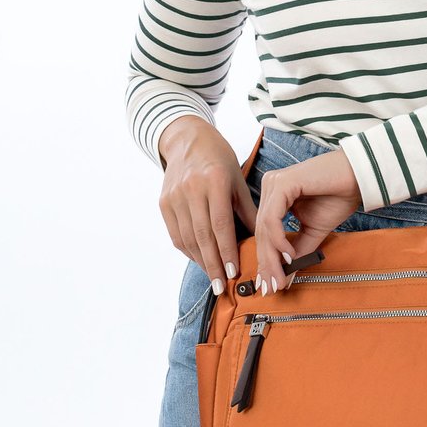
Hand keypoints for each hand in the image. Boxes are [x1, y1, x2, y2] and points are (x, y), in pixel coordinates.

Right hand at [157, 116, 257, 293]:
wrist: (187, 139)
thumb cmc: (219, 159)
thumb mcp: (238, 179)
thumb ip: (249, 210)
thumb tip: (263, 240)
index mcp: (214, 180)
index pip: (220, 223)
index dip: (226, 250)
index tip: (234, 271)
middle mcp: (191, 188)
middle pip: (202, 235)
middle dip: (213, 264)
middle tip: (222, 286)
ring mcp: (174, 196)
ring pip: (186, 237)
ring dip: (200, 261)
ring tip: (213, 277)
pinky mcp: (163, 202)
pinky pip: (176, 233)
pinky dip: (188, 250)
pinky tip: (200, 260)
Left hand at [254, 148, 362, 296]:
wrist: (359, 177)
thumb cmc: (339, 196)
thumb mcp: (314, 230)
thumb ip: (298, 250)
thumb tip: (285, 276)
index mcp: (275, 195)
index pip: (264, 231)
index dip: (266, 260)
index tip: (271, 285)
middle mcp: (270, 186)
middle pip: (261, 231)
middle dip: (267, 263)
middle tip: (272, 288)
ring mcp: (274, 183)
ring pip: (264, 227)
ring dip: (272, 257)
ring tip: (281, 277)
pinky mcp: (282, 183)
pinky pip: (273, 218)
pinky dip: (279, 240)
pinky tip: (289, 255)